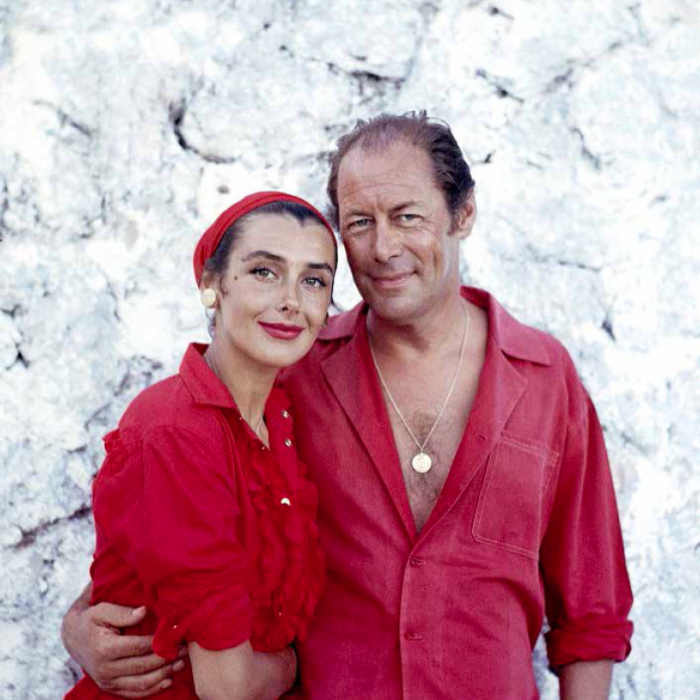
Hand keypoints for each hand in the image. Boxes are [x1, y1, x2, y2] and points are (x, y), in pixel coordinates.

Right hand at [62, 586, 186, 697]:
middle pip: (142, 666)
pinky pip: (134, 693)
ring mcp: (107, 682)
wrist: (73, 637)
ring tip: (181, 663)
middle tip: (184, 650)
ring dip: (163, 675)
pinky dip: (152, 689)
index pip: (138, 647)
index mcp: (104, 649)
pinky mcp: (110, 688)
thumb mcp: (102, 610)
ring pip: (140, 683)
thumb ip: (123, 612)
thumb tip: (144, 612)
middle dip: (166, 659)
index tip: (176, 635)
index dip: (159, 642)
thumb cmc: (92, 619)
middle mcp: (105, 670)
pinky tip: (168, 680)